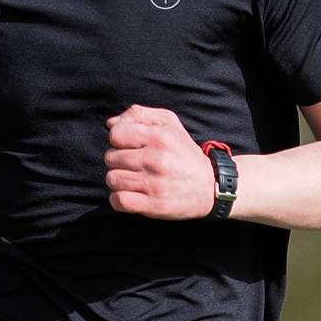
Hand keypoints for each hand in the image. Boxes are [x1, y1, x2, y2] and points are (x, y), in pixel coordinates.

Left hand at [104, 104, 214, 218]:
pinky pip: (118, 201)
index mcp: (159, 137)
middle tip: (134, 165)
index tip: (130, 147)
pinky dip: (118, 199)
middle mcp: (156, 159)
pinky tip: (129, 195)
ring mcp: (154, 184)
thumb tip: (110, 123)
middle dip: (119, 161)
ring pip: (112, 179)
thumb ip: (139, 115)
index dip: (119, 140)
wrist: (210, 187)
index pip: (115, 134)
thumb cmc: (185, 153)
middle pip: (110, 157)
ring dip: (118, 180)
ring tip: (133, 179)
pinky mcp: (153, 205)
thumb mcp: (170, 124)